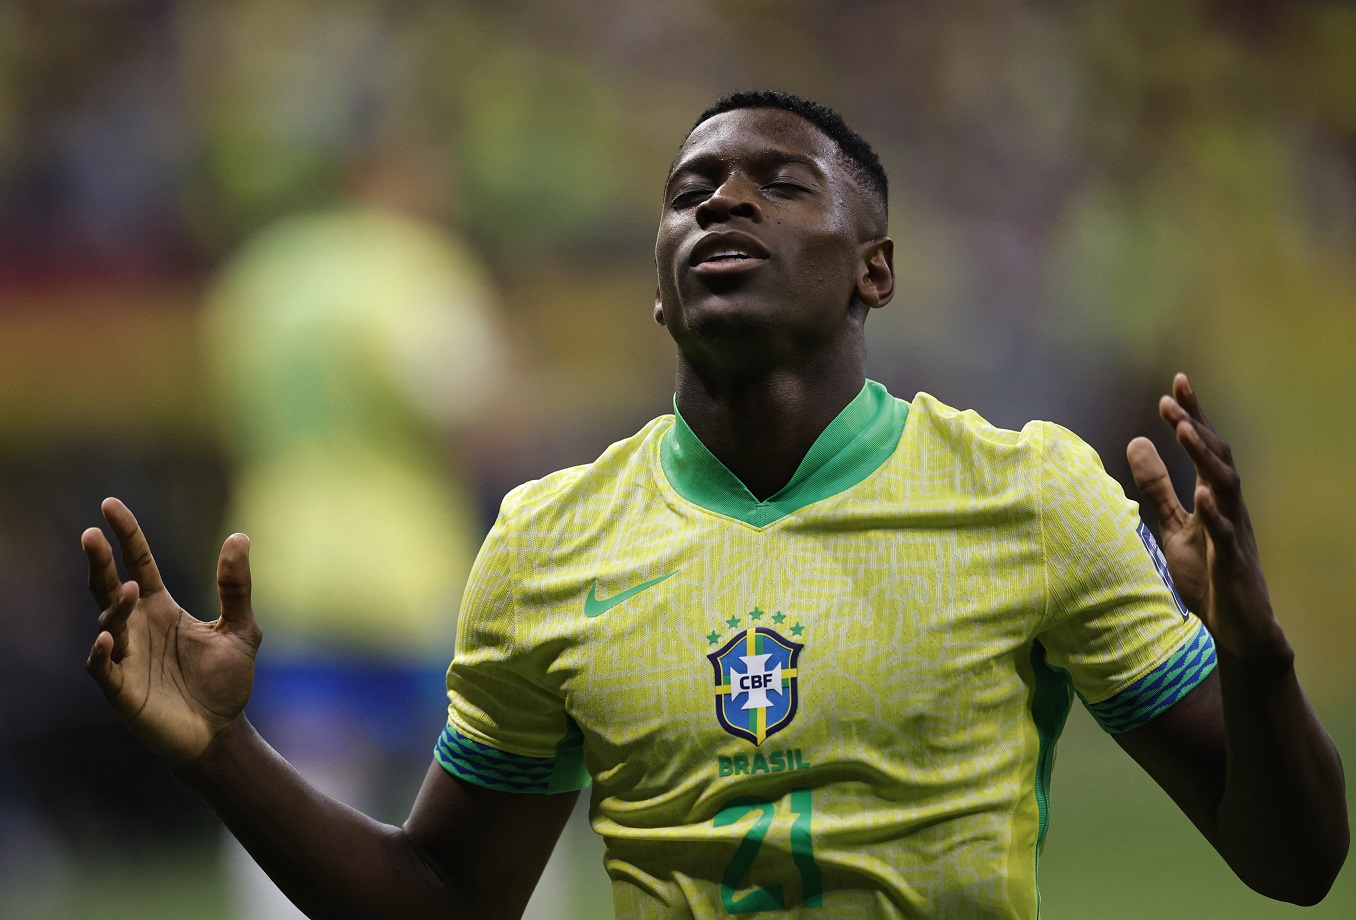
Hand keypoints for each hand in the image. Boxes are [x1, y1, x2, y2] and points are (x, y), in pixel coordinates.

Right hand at [84, 497, 261, 764]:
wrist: (221, 733)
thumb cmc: (227, 681)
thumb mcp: (242, 629)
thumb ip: (237, 587)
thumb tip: (239, 536)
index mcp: (162, 608)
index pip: (139, 563)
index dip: (125, 536)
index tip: (109, 505)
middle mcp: (138, 627)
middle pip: (111, 586)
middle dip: (100, 561)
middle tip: (90, 533)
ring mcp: (126, 657)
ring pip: (108, 622)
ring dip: (115, 605)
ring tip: (129, 588)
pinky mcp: (122, 689)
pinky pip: (104, 666)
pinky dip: (103, 651)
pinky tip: (110, 636)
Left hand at [1126, 374, 1284, 658]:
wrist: (1236, 628)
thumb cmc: (1207, 575)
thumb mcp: (1173, 525)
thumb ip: (1157, 487)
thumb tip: (1136, 441)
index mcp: (1213, 497)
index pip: (1203, 448)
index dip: (1191, 415)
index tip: (1176, 382)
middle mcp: (1228, 508)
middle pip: (1217, 458)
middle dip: (1196, 426)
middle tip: (1172, 398)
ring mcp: (1234, 534)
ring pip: (1225, 487)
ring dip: (1203, 458)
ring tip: (1182, 431)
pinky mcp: (1232, 564)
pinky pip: (1226, 535)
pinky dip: (1214, 514)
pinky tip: (1202, 495)